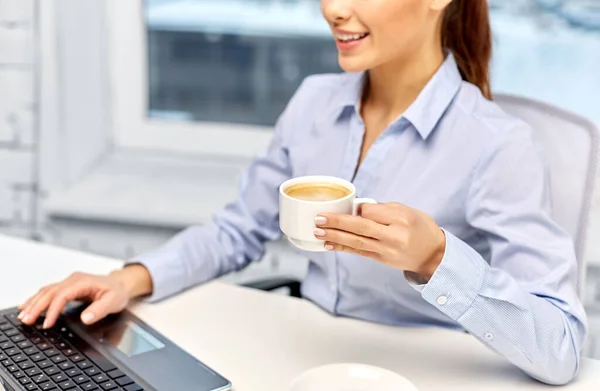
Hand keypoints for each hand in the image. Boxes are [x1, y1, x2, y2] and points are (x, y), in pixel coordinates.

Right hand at [17, 264, 152, 328]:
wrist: (120, 284)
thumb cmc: (117, 292)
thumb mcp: (114, 301)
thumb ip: (100, 309)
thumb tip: (86, 317)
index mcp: (83, 282)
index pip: (62, 295)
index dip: (53, 310)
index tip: (47, 323)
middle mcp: (73, 280)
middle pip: (50, 292)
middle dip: (36, 307)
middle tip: (26, 320)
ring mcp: (69, 283)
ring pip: (46, 292)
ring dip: (33, 303)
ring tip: (23, 316)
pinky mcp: (67, 287)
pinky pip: (48, 292)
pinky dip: (37, 300)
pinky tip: (28, 306)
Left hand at [314, 203, 445, 280]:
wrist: (433, 255)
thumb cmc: (420, 228)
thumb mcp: (408, 211)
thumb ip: (384, 209)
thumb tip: (358, 208)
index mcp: (402, 218)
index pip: (372, 211)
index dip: (357, 208)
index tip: (348, 206)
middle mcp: (394, 235)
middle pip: (361, 227)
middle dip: (337, 222)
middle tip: (319, 218)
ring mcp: (387, 250)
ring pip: (356, 242)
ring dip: (334, 236)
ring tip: (318, 231)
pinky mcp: (381, 259)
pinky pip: (358, 252)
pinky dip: (342, 248)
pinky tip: (328, 244)